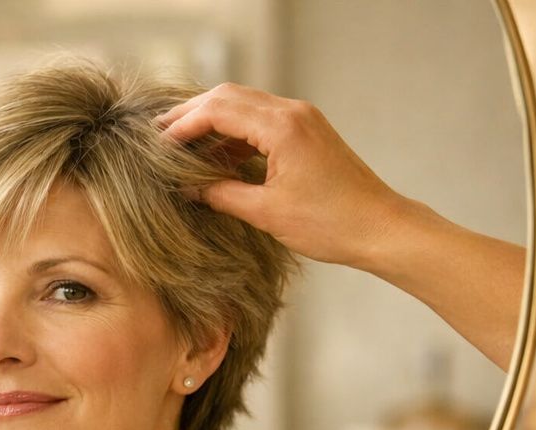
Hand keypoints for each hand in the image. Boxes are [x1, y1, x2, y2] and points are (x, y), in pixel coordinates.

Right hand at [156, 83, 408, 271]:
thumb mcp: (266, 213)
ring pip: (244, 105)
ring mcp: (302, 119)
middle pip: (228, 96)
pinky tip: (215, 157)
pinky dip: (234, 133)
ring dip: (211, 121)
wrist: (380, 227)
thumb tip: (186, 190)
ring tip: (180, 146)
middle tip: (158, 134)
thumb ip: (221, 194)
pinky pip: (260, 121)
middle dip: (191, 114)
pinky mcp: (307, 132)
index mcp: (282, 127)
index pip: (218, 110)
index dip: (183, 126)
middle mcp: (292, 112)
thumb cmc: (329, 224)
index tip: (156, 146)